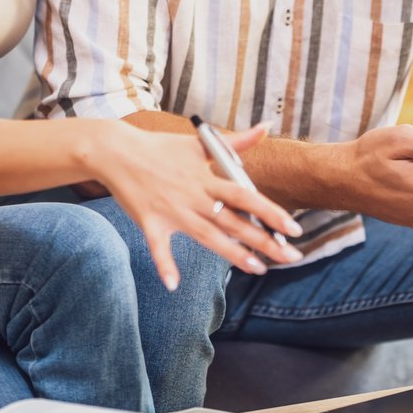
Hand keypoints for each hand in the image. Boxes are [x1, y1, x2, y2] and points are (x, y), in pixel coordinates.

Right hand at [85, 121, 303, 288]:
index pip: (246, 196)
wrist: (118, 151)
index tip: (294, 228)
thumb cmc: (160, 147)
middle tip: (291, 257)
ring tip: (259, 269)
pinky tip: (173, 285)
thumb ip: (235, 141)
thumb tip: (266, 127)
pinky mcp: (150, 222)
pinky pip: (158, 248)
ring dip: (233, 254)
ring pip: (208, 236)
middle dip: (264, 241)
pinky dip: (164, 265)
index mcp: (206, 177)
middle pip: (234, 221)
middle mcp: (193, 196)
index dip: (271, 212)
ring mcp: (172, 211)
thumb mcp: (198, 142)